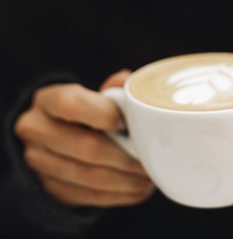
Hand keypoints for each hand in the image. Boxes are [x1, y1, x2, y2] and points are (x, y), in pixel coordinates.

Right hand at [14, 70, 154, 207]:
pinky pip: (89, 196)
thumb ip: (112, 90)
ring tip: (148, 175)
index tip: (126, 121)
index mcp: (46, 101)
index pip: (70, 105)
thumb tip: (129, 84)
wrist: (54, 137)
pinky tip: (137, 189)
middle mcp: (36, 132)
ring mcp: (40, 164)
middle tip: (150, 157)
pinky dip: (118, 194)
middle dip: (124, 155)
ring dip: (125, 179)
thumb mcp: (92, 94)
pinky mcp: (51, 190)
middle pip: (85, 147)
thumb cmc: (83, 110)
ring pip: (89, 177)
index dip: (102, 113)